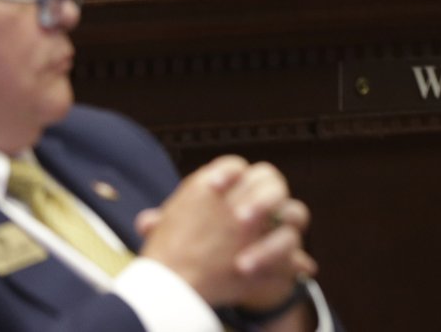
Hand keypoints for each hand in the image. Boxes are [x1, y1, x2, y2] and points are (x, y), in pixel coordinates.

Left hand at [136, 155, 316, 310]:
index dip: (228, 172)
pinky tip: (260, 275)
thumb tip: (144, 222)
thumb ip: (167, 224)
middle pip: (274, 182)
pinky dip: (281, 263)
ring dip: (274, 237)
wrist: (221, 270)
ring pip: (296, 214)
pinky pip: (296, 253)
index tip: (211, 187)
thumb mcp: (182, 233)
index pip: (238, 166)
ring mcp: (282, 224)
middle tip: (240, 219)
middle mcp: (264, 199)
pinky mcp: (291, 252)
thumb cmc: (201, 242)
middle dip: (261, 198)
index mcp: (236, 185)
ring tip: (246, 262)